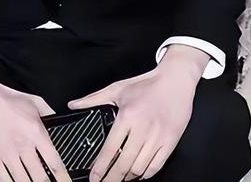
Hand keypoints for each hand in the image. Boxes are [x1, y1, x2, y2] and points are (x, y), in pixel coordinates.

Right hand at [0, 82, 70, 181]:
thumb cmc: (8, 98)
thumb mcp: (36, 101)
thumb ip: (49, 113)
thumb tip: (58, 121)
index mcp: (36, 132)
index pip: (53, 160)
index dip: (62, 175)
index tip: (66, 180)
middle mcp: (23, 147)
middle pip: (39, 176)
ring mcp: (6, 155)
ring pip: (22, 181)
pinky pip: (3, 179)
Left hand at [68, 60, 197, 180]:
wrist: (176, 79)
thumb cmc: (147, 84)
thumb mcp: (119, 88)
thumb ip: (94, 99)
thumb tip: (73, 105)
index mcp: (127, 116)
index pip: (110, 150)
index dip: (100, 169)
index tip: (94, 178)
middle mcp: (143, 128)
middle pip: (124, 165)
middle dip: (111, 179)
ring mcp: (158, 136)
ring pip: (139, 168)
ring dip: (128, 177)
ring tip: (121, 177)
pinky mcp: (171, 140)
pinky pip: (156, 166)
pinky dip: (146, 174)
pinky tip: (139, 172)